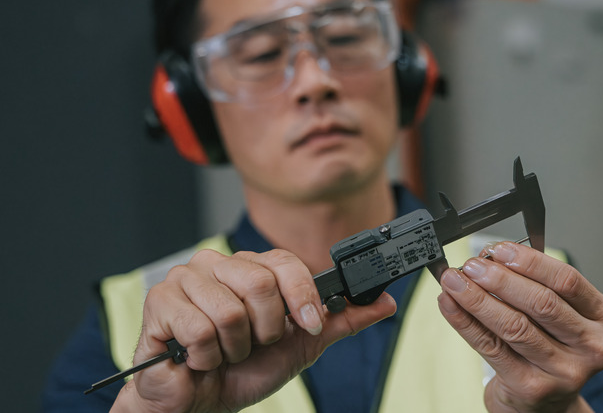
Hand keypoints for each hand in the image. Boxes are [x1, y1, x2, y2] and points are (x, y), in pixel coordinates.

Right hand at [111, 249, 395, 412]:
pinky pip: (201, 329)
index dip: (302, 296)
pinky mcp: (159, 302)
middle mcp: (217, 264)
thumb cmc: (242, 370)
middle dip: (265, 330)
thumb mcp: (301, 346)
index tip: (308, 325)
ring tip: (225, 353)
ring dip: (235, 348)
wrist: (199, 403)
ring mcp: (185, 279)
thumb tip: (384, 302)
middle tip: (252, 344)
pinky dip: (207, 357)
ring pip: (232, 310)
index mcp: (250, 267)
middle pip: (261, 283)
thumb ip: (341, 321)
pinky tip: (199, 359)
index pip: (285, 262)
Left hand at [437, 242, 602, 412]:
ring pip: (514, 326)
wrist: (546, 403)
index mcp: (602, 319)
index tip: (500, 249)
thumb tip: (489, 257)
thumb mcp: (556, 315)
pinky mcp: (532, 388)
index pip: (567, 281)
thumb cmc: (550, 349)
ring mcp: (564, 372)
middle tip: (473, 265)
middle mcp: (591, 347)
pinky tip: (450, 305)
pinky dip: (465, 322)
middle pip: (541, 303)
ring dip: (477, 298)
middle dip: (500, 279)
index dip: (531, 262)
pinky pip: (492, 348)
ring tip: (455, 281)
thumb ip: (531, 285)